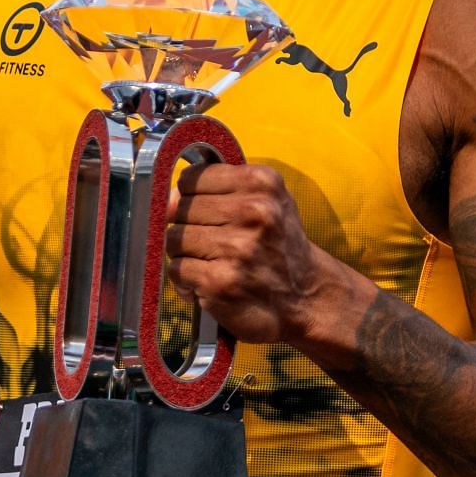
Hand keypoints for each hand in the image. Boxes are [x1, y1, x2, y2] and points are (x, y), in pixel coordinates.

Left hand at [162, 162, 339, 344]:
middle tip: (217, 243)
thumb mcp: (265, 201)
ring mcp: (236, 248)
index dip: (194, 197)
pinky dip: (186, 279)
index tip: (211, 213)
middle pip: (181, 209)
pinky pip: (177, 269)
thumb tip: (168, 199)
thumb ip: (218, 188)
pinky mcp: (220, 281)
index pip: (193, 178)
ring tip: (214, 262)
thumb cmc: (278, 245)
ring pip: (174, 238)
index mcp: (262, 183)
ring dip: (187, 254)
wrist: (307, 298)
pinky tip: (210, 282)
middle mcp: (253, 212)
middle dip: (190, 227)